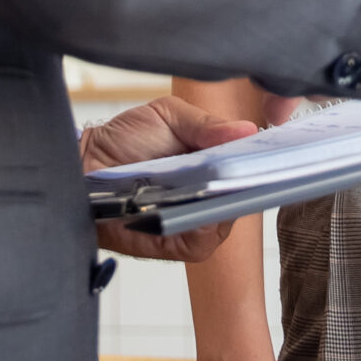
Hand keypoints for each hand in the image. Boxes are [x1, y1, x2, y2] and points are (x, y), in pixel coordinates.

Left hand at [82, 95, 257, 262]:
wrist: (83, 163)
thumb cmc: (125, 139)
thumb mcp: (168, 116)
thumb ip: (207, 124)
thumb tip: (248, 129)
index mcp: (212, 166)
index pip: (249, 169)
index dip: (265, 162)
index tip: (277, 151)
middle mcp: (206, 195)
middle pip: (243, 195)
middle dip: (251, 181)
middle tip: (254, 166)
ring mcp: (192, 222)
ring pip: (227, 219)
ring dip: (228, 203)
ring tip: (226, 183)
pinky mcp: (175, 244)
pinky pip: (202, 241)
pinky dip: (207, 225)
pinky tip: (205, 209)